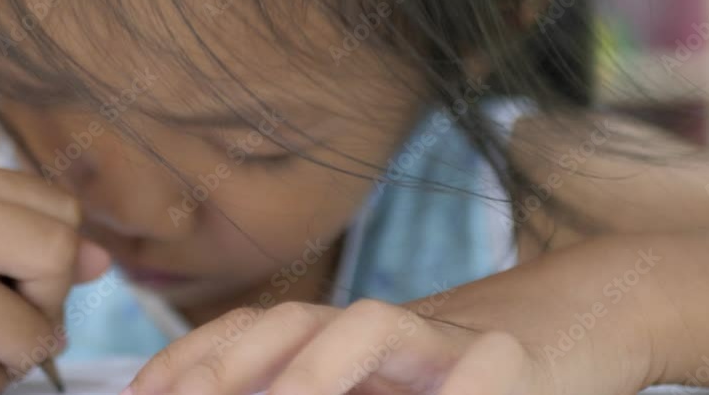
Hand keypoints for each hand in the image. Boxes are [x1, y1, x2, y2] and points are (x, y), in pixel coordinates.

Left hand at [125, 298, 542, 394]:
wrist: (563, 333)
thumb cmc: (448, 382)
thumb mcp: (376, 389)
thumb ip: (317, 385)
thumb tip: (233, 393)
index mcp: (338, 340)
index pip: (252, 331)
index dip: (194, 357)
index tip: (144, 394)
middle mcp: (379, 329)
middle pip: (292, 322)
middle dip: (226, 364)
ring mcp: (440, 336)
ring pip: (367, 325)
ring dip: (313, 371)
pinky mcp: (509, 356)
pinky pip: (477, 369)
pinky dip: (454, 390)